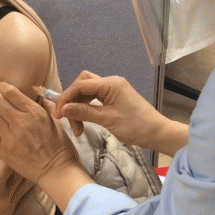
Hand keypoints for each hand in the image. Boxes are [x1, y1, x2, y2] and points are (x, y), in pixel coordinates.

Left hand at [0, 82, 80, 185]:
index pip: (11, 92)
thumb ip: (45, 104)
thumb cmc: (59, 145)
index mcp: (34, 112)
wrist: (56, 170)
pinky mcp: (3, 150)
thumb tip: (36, 91)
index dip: (2, 86)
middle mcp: (21, 122)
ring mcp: (10, 136)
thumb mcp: (56, 120)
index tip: (1, 87)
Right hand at [0, 127, 13, 214]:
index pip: (10, 160)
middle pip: (19, 171)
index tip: (8, 137)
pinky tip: (16, 173)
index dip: (10, 147)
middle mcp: (4, 200)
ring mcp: (6, 209)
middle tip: (18, 143)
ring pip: (22, 184)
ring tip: (20, 156)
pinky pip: (18, 194)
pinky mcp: (6, 214)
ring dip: (20, 170)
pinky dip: (18, 183)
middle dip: (17, 158)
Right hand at [54, 71, 168, 149]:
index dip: (66, 98)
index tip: (57, 114)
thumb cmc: (135, 126)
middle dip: (71, 100)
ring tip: (77, 127)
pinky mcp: (114, 97)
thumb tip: (63, 109)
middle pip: (82, 84)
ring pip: (87, 92)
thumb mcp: (107, 120)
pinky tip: (84, 121)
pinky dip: (87, 108)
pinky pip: (95, 98)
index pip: (80, 85)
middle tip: (66, 119)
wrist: (156, 132)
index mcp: (110, 83)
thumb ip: (84, 112)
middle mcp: (110, 82)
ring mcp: (113, 89)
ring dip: (78, 106)